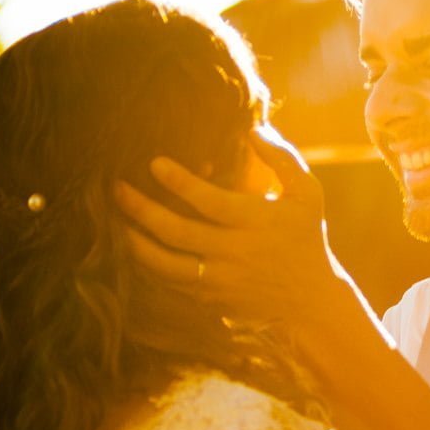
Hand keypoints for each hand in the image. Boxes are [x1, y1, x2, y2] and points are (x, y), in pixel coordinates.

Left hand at [115, 125, 345, 325]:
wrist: (311, 301)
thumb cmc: (307, 238)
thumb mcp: (308, 194)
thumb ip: (282, 158)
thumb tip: (253, 129)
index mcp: (256, 222)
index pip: (209, 201)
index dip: (179, 181)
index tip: (154, 163)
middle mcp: (235, 252)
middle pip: (177, 232)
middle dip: (141, 209)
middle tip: (117, 188)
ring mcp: (220, 280)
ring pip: (165, 264)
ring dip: (135, 242)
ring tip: (117, 221)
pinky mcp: (211, 299)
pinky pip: (170, 283)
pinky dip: (149, 266)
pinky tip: (136, 247)